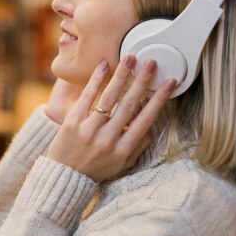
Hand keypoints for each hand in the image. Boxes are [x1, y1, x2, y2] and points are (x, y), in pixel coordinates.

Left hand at [47, 55, 175, 182]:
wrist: (65, 177)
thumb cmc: (97, 168)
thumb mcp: (123, 162)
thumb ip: (139, 144)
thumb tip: (152, 123)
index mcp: (123, 148)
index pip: (146, 119)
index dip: (159, 99)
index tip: (169, 82)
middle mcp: (108, 139)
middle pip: (129, 105)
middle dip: (142, 81)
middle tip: (151, 62)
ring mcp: (89, 130)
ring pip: (109, 98)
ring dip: (121, 76)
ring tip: (130, 58)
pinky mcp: (72, 122)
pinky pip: (86, 97)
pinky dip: (96, 80)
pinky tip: (104, 65)